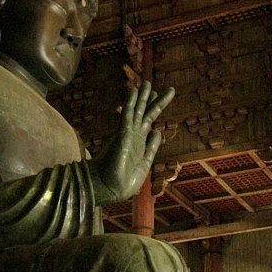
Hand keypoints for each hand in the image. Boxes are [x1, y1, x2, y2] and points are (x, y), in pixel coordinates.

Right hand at [94, 81, 174, 202]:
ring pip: (137, 110)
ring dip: (142, 96)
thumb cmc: (124, 182)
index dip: (155, 108)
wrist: (110, 189)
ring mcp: (128, 133)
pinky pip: (127, 114)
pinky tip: (133, 90)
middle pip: (146, 112)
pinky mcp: (122, 134)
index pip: (149, 121)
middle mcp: (134, 135)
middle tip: (161, 86)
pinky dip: (130, 102)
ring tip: (148, 82)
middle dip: (153, 99)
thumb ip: (151, 148)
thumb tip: (158, 131)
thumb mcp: (144, 164)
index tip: (159, 95)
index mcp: (140, 143)